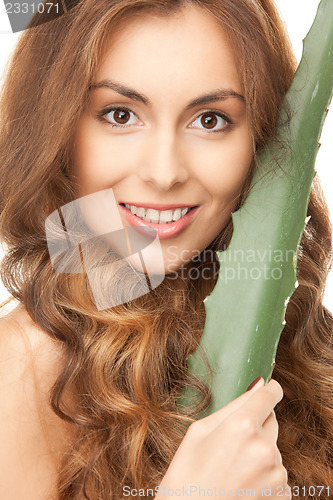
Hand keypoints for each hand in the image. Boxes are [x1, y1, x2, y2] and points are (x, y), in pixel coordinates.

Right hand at [157, 378, 291, 498]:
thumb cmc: (185, 477)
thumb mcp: (199, 433)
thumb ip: (231, 407)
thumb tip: (257, 385)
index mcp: (242, 426)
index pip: (269, 396)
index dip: (269, 390)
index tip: (268, 389)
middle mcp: (264, 448)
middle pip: (272, 420)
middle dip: (256, 425)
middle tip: (231, 443)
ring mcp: (275, 474)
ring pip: (273, 448)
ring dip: (259, 452)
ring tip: (232, 471)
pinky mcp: (281, 495)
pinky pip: (277, 473)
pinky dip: (264, 475)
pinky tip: (241, 486)